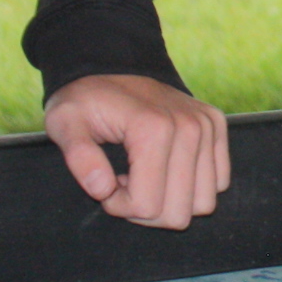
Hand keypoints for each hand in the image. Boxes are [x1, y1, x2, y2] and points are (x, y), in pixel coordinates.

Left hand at [45, 73, 230, 227]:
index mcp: (154, 128)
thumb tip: (101, 189)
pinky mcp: (217, 128)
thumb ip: (78, 156)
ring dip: (171, 201)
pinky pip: (217, 183)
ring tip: (146, 177)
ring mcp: (208, 127)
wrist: (113, 67)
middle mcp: (190, 127)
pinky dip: (191, 187)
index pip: (147, 205)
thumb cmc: (85, 101)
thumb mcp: (64, 122)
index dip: (119, 206)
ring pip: (202, 204)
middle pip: (179, 213)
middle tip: (125, 183)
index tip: (105, 185)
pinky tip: (165, 169)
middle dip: (146, 209)